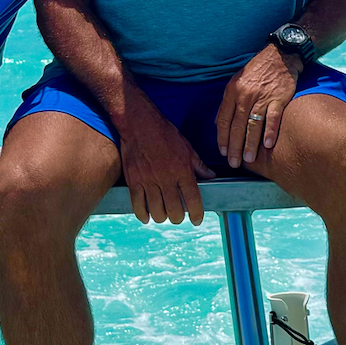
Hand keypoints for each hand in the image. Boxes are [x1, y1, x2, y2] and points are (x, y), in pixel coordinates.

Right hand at [119, 98, 214, 224]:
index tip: (197, 220)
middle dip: (178, 218)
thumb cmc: (164, 133)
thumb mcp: (186, 147)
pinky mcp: (134, 181)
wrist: (139, 123)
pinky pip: (138, 205)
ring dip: (162, 217)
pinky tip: (147, 216)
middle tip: (178, 215)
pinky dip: (143, 215)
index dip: (197, 214)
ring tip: (163, 214)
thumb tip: (211, 176)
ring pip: (157, 212)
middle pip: (175, 211)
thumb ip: (199, 165)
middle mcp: (166, 178)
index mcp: (182, 170)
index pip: (193, 200)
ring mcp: (148, 181)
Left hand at [215, 44, 299, 168]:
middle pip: (237, 126)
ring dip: (250, 144)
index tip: (223, 152)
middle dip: (235, 147)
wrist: (279, 56)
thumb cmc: (257, 71)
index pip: (224, 119)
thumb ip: (227, 103)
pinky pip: (273, 117)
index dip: (223, 138)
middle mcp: (245, 95)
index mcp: (232, 92)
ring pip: (253, 124)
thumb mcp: (236, 82)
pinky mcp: (278, 98)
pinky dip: (270, 131)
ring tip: (249, 159)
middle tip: (234, 162)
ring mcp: (262, 97)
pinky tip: (267, 144)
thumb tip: (218, 123)